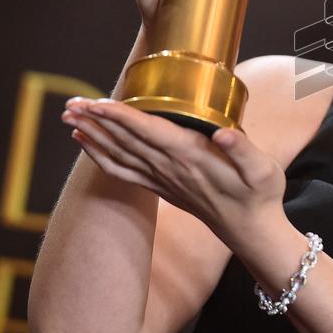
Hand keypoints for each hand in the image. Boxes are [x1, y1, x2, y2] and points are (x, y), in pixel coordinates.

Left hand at [60, 97, 286, 248]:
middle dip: (97, 120)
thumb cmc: (259, 194)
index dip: (123, 116)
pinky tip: (84, 143)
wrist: (251, 230)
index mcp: (192, 155)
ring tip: (69, 116)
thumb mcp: (262, 169)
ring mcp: (163, 179)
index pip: (150, 131)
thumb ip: (243, 148)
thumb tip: (224, 132)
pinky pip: (122, 172)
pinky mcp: (161, 187)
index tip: (98, 102)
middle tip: (71, 102)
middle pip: (126, 140)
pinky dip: (99, 157)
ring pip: (118, 154)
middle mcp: (171, 167)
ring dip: (92, 134)